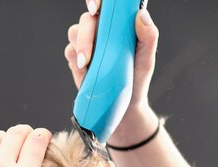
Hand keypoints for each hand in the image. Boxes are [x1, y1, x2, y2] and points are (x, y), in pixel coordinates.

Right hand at [64, 1, 158, 115]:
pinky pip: (69, 51)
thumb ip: (148, 37)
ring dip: (78, 47)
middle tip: (86, 56)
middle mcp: (102, 31)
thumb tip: (141, 15)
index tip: (95, 9)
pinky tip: (83, 70)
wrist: (123, 106)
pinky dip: (73, 59)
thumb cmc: (136, 79)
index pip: (107, 7)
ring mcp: (88, 44)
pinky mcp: (77, 58)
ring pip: (74, 33)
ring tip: (85, 65)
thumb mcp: (146, 59)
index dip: (97, 1)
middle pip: (86, 20)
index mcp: (119, 25)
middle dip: (84, 36)